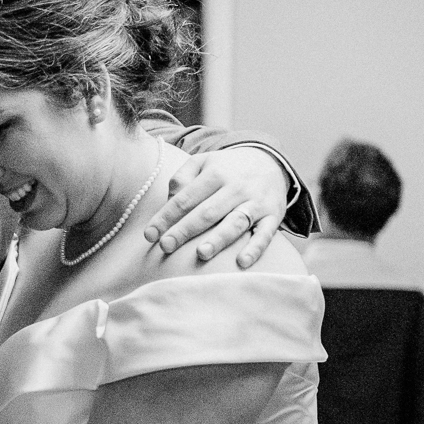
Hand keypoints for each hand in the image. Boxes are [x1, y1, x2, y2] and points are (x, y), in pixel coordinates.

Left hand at [141, 145, 288, 267]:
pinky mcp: (273, 216)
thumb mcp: (203, 162)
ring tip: (201, 253)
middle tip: (166, 247)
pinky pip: (266, 234)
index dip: (166, 217)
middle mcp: (236, 187)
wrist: (270, 162)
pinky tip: (242, 262)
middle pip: (207, 212)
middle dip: (185, 230)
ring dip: (218, 239)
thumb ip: (182, 177)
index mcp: (215, 173)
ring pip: (235, 222)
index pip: (186, 198)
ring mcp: (256, 202)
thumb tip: (170, 199)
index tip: (150, 235)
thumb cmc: (226, 169)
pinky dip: (255, 248)